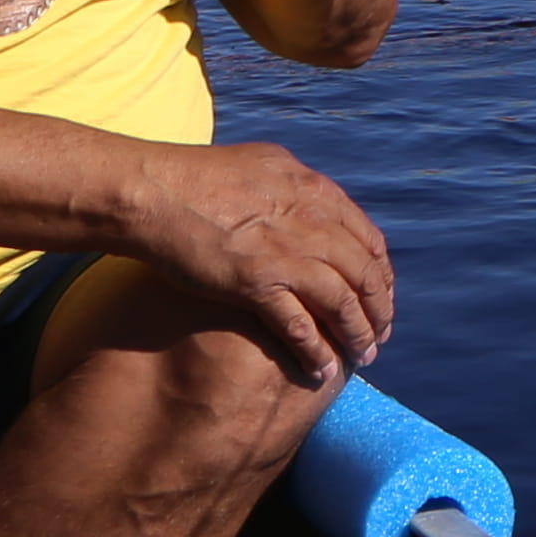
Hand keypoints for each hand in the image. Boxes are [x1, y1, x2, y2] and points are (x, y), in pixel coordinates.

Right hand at [112, 138, 394, 385]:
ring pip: (341, 302)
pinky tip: (322, 370)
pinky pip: (300, 325)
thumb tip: (314, 205)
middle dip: (377, 310)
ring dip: (357, 333)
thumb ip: (297, 189)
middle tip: (378, 335)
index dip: (380, 275)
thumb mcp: (265, 166)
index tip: (380, 297)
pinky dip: (316, 350)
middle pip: (363, 274)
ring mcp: (286, 252)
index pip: (369, 240)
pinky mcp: (256, 282)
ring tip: (362, 357)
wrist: (155, 191)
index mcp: (315, 192)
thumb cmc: (198, 178)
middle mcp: (311, 221)